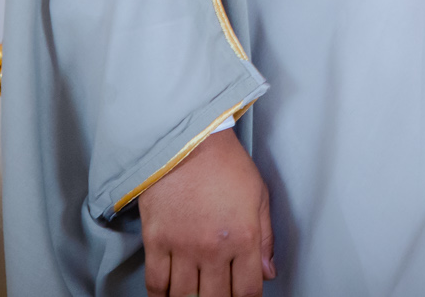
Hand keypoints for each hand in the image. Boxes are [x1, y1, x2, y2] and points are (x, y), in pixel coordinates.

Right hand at [138, 128, 274, 296]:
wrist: (187, 143)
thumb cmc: (226, 165)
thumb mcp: (259, 196)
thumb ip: (265, 239)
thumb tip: (268, 273)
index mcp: (244, 237)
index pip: (249, 290)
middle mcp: (213, 248)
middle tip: (218, 294)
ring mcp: (183, 247)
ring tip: (196, 294)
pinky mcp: (156, 241)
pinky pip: (156, 283)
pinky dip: (161, 296)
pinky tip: (169, 295)